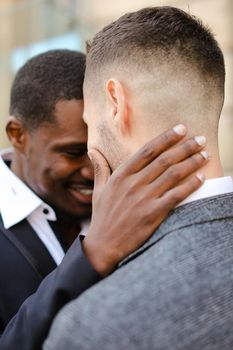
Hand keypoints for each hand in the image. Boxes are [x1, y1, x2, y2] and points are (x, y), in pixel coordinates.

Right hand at [82, 125, 208, 275]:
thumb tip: (92, 150)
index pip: (148, 150)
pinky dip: (190, 185)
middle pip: (165, 159)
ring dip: (192, 162)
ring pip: (173, 174)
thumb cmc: (102, 216)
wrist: (104, 245)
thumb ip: (100, 168)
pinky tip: (201, 178)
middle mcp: (134, 183)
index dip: (166, 138)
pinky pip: (176, 195)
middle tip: (200, 139)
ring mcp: (144, 198)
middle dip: (185, 147)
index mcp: (121, 175)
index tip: (181, 129)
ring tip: (205, 154)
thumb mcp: (98, 190)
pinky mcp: (153, 213)